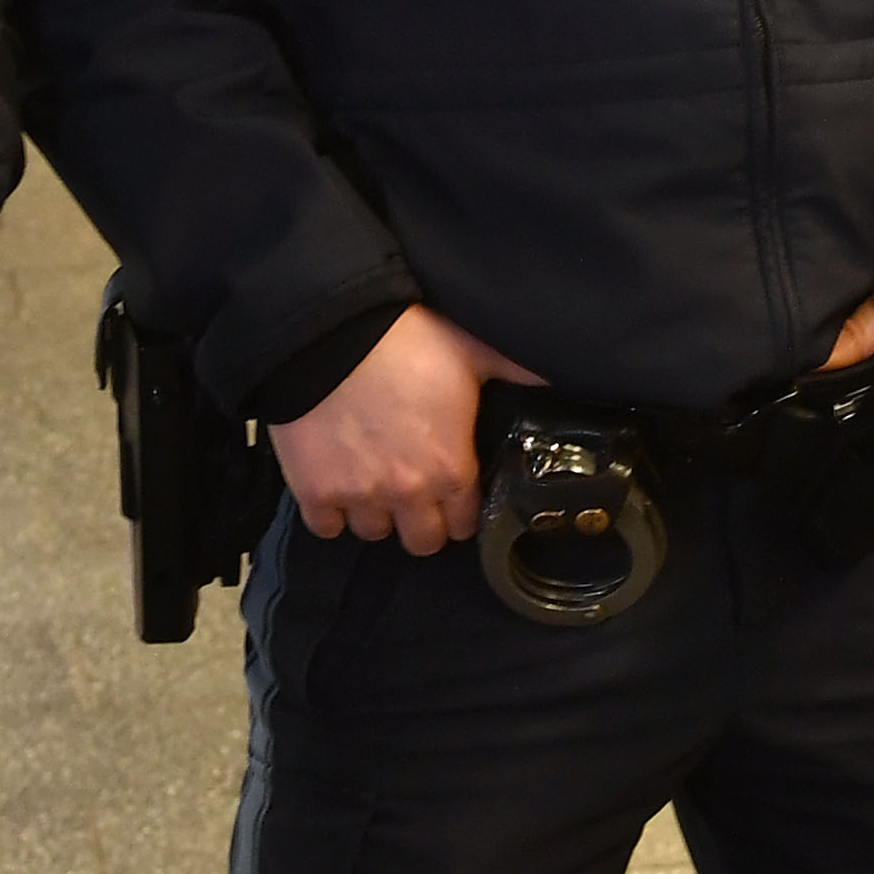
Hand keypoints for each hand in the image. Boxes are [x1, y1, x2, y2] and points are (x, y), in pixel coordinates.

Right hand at [271, 305, 541, 553]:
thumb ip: (517, 372)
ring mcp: (358, 496)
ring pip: (374, 532)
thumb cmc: (406, 339)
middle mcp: (408, 493)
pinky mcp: (314, 491)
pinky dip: (332, 513)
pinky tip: (339, 487)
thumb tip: (558, 380)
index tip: (455, 494)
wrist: (330, 332)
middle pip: (423, 542)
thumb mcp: (473, 349)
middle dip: (423, 522)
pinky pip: (327, 527)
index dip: (463, 510)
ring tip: (376, 483)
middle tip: (416, 493)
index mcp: (452, 469)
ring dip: (378, 513)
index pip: (466, 523)